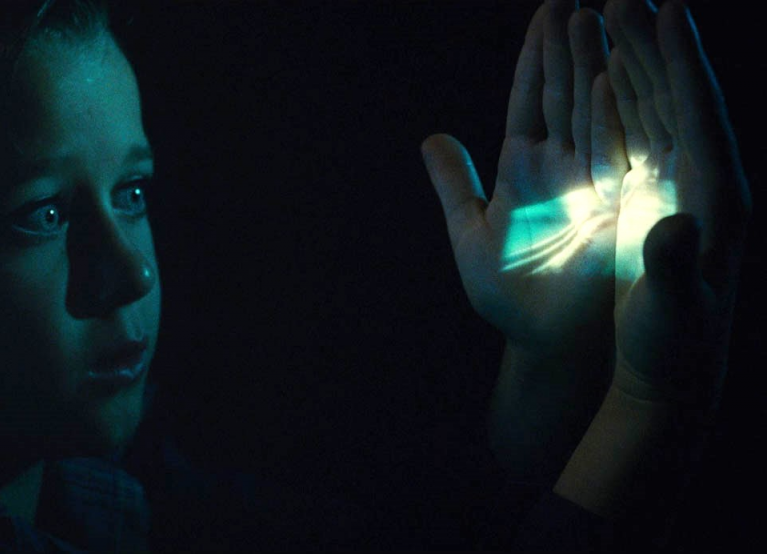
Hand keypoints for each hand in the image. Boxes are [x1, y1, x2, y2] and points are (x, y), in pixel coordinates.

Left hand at [422, 0, 616, 357]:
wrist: (542, 340)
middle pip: (563, 92)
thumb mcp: (468, 230)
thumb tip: (430, 137)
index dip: (537, 55)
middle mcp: (561, 165)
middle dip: (568, 44)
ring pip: (588, 113)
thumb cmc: (508, 292)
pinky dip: (606, 118)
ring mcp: (587, 182)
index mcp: (525, 165)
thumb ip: (452, 183)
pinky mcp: (607, 208)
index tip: (547, 9)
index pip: (531, 96)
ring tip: (592, 15)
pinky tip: (607, 77)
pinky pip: (607, 156)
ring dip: (589, 66)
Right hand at [603, 0, 749, 404]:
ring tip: (613, 16)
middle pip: (680, 100)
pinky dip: (624, 98)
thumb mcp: (673, 313)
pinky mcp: (656, 198)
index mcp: (716, 201)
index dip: (683, 64)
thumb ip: (676, 268)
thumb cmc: (669, 347)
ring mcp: (681, 188)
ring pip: (659, 110)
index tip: (668, 13)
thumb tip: (677, 224)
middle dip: (654, 47)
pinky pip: (640, 136)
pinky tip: (606, 72)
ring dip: (637, 61)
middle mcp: (704, 184)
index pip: (701, 118)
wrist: (666, 372)